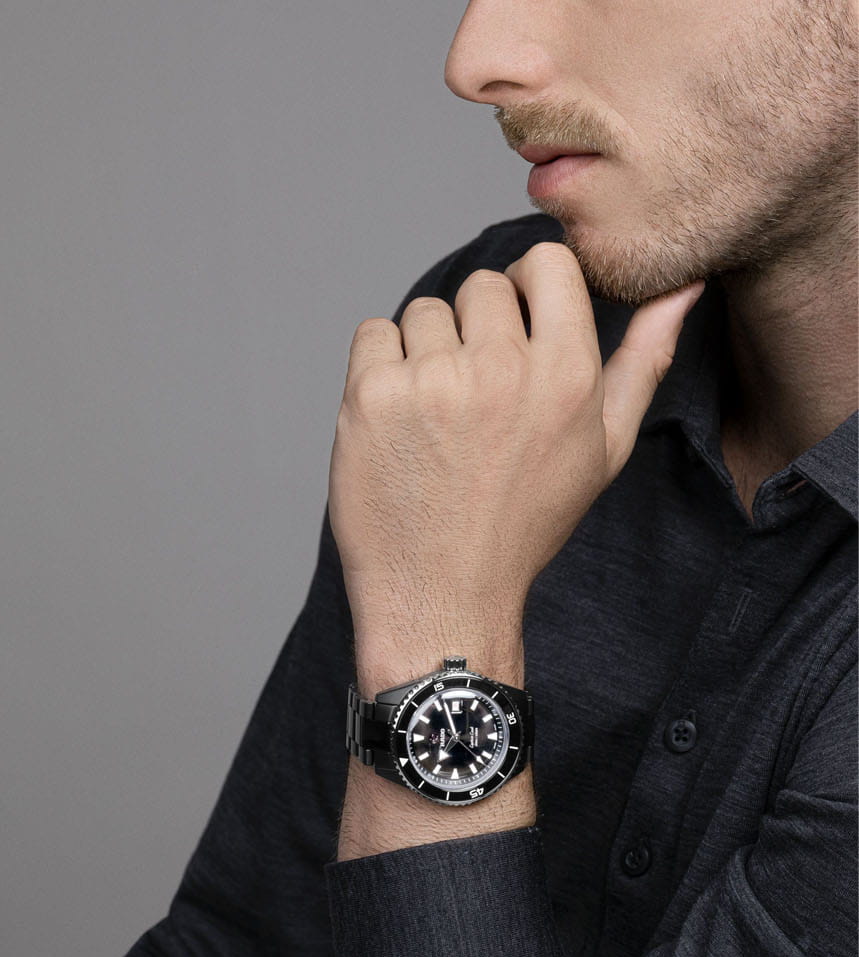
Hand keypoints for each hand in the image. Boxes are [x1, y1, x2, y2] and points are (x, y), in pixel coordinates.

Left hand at [327, 241, 703, 638]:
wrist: (443, 595)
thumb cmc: (524, 524)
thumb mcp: (604, 450)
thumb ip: (643, 362)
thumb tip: (683, 287)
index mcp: (568, 376)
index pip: (547, 262)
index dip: (526, 286)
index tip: (515, 325)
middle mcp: (503, 370)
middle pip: (480, 286)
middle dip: (474, 331)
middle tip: (473, 400)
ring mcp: (433, 381)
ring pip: (424, 311)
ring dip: (425, 353)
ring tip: (435, 422)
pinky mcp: (372, 396)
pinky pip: (373, 335)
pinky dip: (379, 370)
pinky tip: (398, 424)